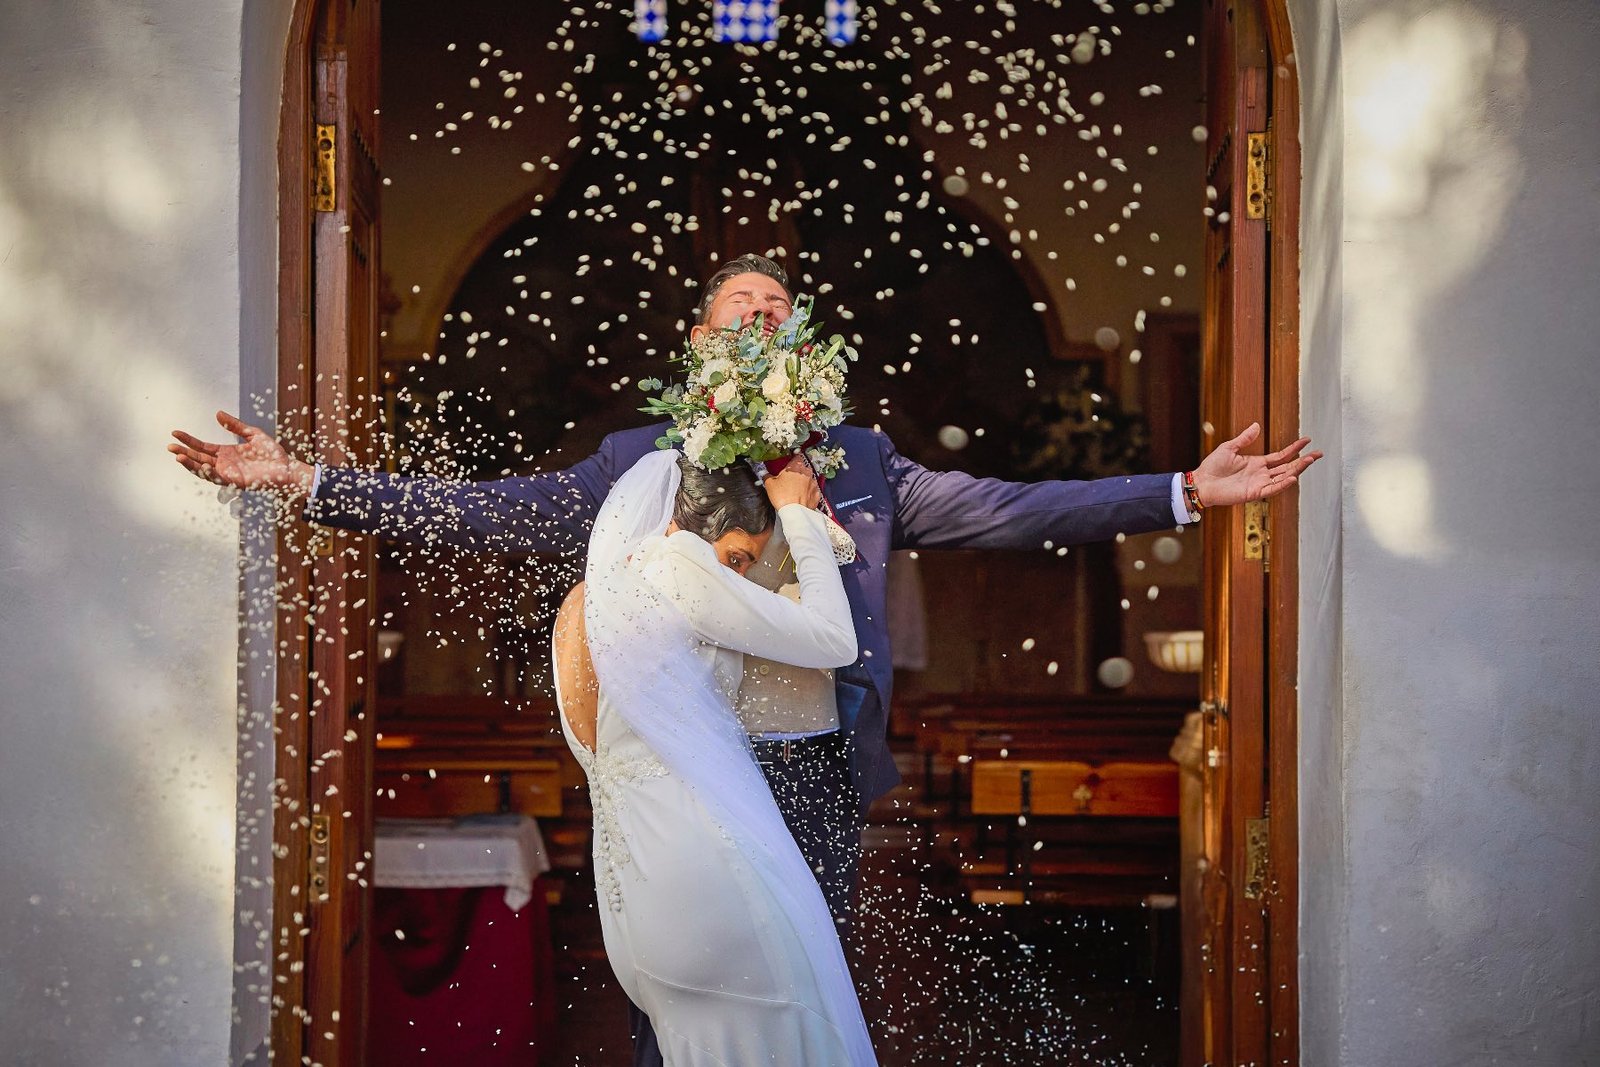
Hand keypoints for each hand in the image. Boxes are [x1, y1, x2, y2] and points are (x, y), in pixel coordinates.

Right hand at [168, 411, 313, 497]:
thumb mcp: (252, 434)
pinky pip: (217, 477)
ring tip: (177, 456)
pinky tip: (198, 463)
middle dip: (183, 452)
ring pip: (203, 470)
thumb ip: (234, 425)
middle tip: (168, 446)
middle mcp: (224, 464)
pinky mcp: (235, 482)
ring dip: (190, 464)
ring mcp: (228, 474)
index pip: (202, 447)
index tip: (175, 433)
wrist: (287, 467)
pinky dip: (206, 471)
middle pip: (198, 458)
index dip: (188, 440)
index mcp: (226, 453)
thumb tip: (217, 413)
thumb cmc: (273, 453)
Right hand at [764, 455, 821, 510]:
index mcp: (795, 467)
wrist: (794, 512)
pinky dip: (808, 493)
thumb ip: (767, 476)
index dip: (793, 461)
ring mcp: (813, 483)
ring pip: (808, 479)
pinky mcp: (816, 494)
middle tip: (788, 480)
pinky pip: (812, 490)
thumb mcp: (769, 484)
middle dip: (797, 473)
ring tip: (794, 491)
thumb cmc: (783, 497)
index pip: (796, 457)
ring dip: (803, 483)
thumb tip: (765, 475)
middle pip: (802, 469)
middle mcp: (806, 473)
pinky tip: (801, 497)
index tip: (790, 464)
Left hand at [1191, 423, 1321, 507]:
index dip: (1294, 448)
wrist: (1202, 482)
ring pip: (1284, 477)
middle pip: (1288, 467)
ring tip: (1310, 461)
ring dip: (1297, 470)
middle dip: (1304, 460)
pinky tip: (1293, 477)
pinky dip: (1283, 484)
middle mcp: (1261, 474)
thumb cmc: (1213, 467)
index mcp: (1257, 463)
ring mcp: (1259, 484)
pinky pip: (1272, 489)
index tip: (1307, 440)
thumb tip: (1257, 425)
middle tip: (1318, 453)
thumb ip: (1245, 438)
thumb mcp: (1230, 447)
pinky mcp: (1253, 493)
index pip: (1281, 456)